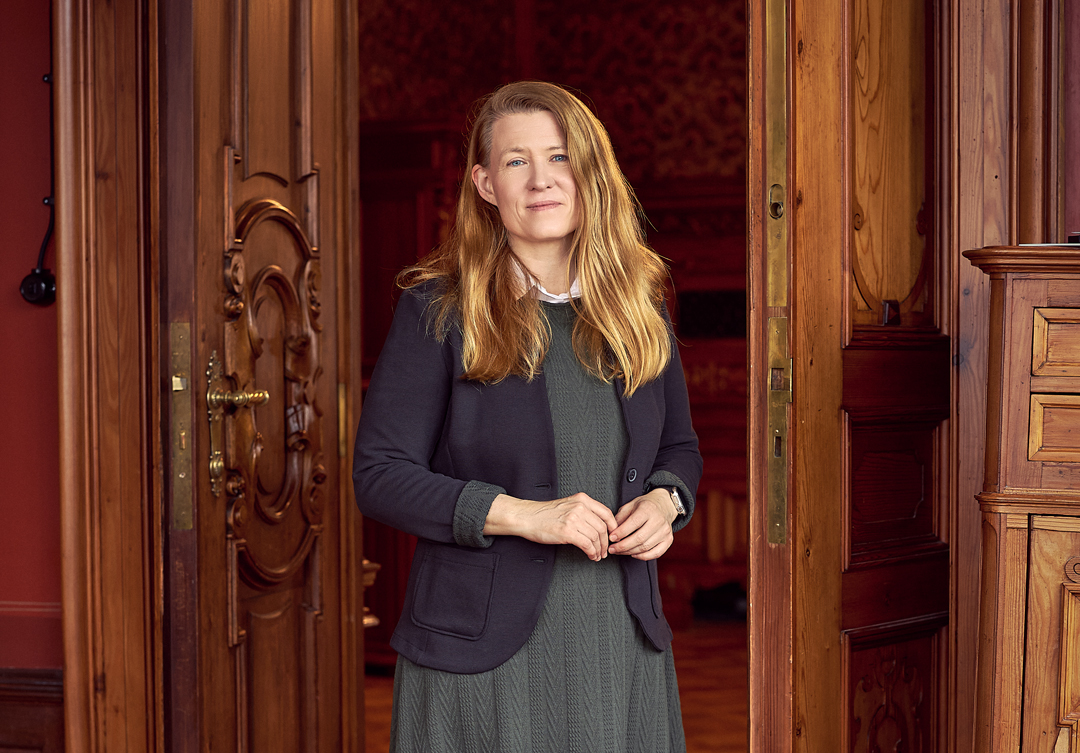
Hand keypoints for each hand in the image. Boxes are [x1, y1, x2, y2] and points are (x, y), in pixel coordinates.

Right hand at [484, 492, 617, 560]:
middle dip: (606, 542)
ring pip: (596, 537)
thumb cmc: (544, 513)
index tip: (613, 536)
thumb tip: (599, 526)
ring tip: (597, 555)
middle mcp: (580, 507)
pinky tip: (590, 556)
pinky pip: (587, 545)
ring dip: (599, 550)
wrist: (527, 517)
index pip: (606, 513)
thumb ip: (584, 511)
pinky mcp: (567, 532)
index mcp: (581, 499)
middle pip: (602, 527)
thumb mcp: (568, 505)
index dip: (613, 527)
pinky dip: (592, 553)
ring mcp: (573, 519)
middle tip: (605, 550)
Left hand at [607, 488, 676, 559]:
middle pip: (640, 538)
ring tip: (619, 551)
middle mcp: (658, 520)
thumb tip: (611, 532)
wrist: (664, 505)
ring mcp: (665, 531)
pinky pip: (656, 553)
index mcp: (648, 509)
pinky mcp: (669, 540)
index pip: (633, 523)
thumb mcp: (631, 505)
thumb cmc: (645, 506)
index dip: (621, 533)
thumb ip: (621, 517)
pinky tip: (633, 554)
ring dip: (630, 552)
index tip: (611, 538)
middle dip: (623, 546)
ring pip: (646, 547)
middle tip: (612, 549)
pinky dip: (643, 557)